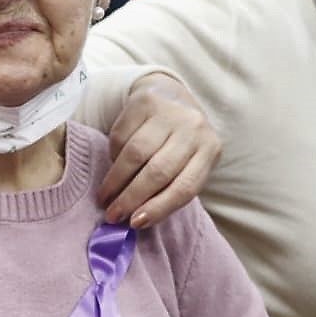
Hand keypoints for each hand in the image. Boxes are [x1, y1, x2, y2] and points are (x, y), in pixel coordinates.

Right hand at [99, 72, 220, 227]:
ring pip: (136, 154)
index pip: (186, 186)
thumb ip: (170, 188)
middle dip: (132, 197)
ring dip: (116, 181)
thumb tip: (137, 221)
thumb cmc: (178, 140)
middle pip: (158, 171)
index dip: (159, 208)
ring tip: (105, 197)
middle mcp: (193, 128)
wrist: (169, 93)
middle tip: (112, 215)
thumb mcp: (187, 162)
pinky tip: (112, 166)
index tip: (135, 223)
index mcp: (210, 150)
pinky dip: (113, 156)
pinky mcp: (145, 101)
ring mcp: (169, 112)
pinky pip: (121, 136)